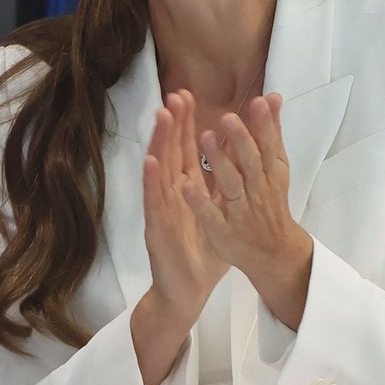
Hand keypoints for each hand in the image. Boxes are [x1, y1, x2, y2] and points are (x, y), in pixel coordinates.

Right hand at [141, 90, 229, 324]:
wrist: (186, 291)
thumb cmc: (201, 254)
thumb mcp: (218, 215)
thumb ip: (222, 185)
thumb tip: (234, 155)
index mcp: (186, 189)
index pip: (186, 149)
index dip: (186, 123)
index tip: (188, 95)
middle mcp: (170, 193)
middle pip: (171, 152)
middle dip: (173, 123)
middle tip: (175, 93)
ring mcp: (161, 209)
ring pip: (160, 170)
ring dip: (160, 142)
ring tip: (162, 115)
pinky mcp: (156, 228)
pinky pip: (154, 203)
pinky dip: (151, 182)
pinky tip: (150, 162)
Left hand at [180, 94, 313, 327]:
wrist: (275, 255)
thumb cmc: (271, 202)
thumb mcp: (275, 169)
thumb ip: (271, 133)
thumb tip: (274, 95)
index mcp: (271, 175)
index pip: (269, 147)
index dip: (265, 126)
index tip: (258, 101)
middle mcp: (257, 191)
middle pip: (250, 163)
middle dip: (240, 140)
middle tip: (227, 116)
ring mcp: (240, 212)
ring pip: (230, 185)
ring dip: (218, 162)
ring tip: (204, 138)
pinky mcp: (223, 231)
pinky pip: (209, 215)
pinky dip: (199, 201)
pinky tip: (185, 186)